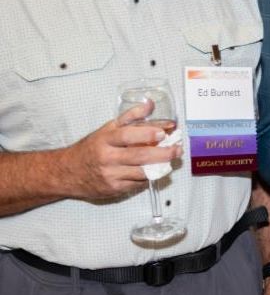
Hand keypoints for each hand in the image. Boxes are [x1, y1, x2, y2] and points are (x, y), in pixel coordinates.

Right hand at [62, 101, 182, 199]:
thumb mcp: (108, 128)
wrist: (67, 173)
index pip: (127, 135)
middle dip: (162, 153)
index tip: (163, 132)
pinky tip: (155, 170)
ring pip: (141, 172)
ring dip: (160, 167)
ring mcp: (110, 175)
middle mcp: (107, 158)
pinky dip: (148, 177)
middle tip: (177, 149)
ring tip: (171, 160)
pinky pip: (137, 184)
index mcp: (105, 139)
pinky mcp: (113, 190)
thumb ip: (131, 117)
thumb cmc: (92, 148)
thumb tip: (150, 104)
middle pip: (139, 156)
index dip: (147, 133)